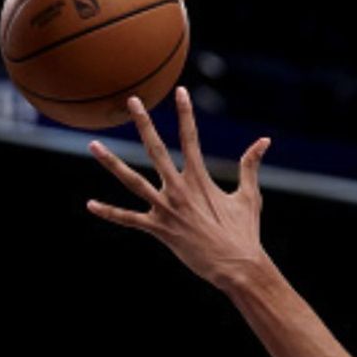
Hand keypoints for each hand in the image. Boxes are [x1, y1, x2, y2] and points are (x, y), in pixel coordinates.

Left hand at [86, 86, 272, 288]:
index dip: (186, 113)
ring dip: (112, 162)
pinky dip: (109, 212)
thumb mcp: (249, 196)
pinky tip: (90, 205)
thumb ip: (250, 165)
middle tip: (132, 101)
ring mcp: (166, 209)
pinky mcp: (159, 229)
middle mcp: (180, 189)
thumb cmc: (244, 233)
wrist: (236, 266)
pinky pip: (129, 219)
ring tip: (93, 145)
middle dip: (144, 123)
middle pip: (156, 150)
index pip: (191, 138)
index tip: (180, 91)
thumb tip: (265, 140)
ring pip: (132, 181)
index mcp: (200, 179)